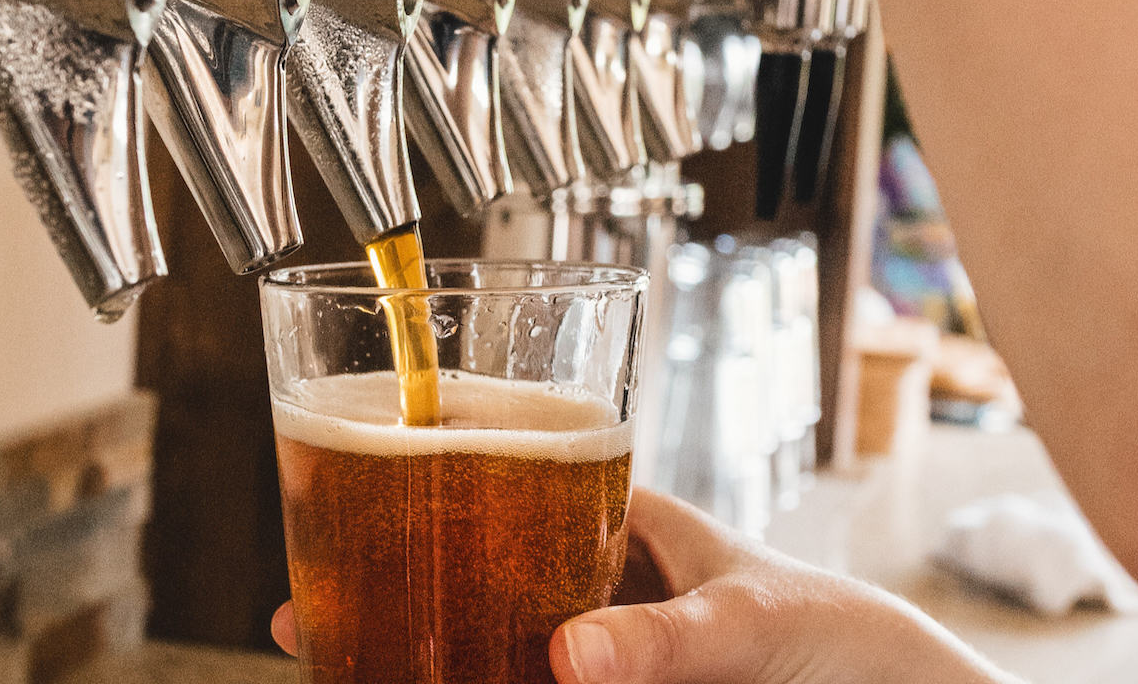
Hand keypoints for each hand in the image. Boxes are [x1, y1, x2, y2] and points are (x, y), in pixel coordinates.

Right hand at [273, 489, 1016, 683]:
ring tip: (342, 658)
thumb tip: (571, 655)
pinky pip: (523, 680)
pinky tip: (424, 682)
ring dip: (418, 642)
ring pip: (486, 636)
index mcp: (620, 519)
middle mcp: (592, 582)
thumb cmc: (833, 630)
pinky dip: (470, 674)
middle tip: (305, 612)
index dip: (423, 474)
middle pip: (471, 566)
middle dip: (391, 579)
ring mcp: (597, 647)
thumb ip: (668, 636)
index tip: (349, 479)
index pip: (506, 475)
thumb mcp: (749, 622)